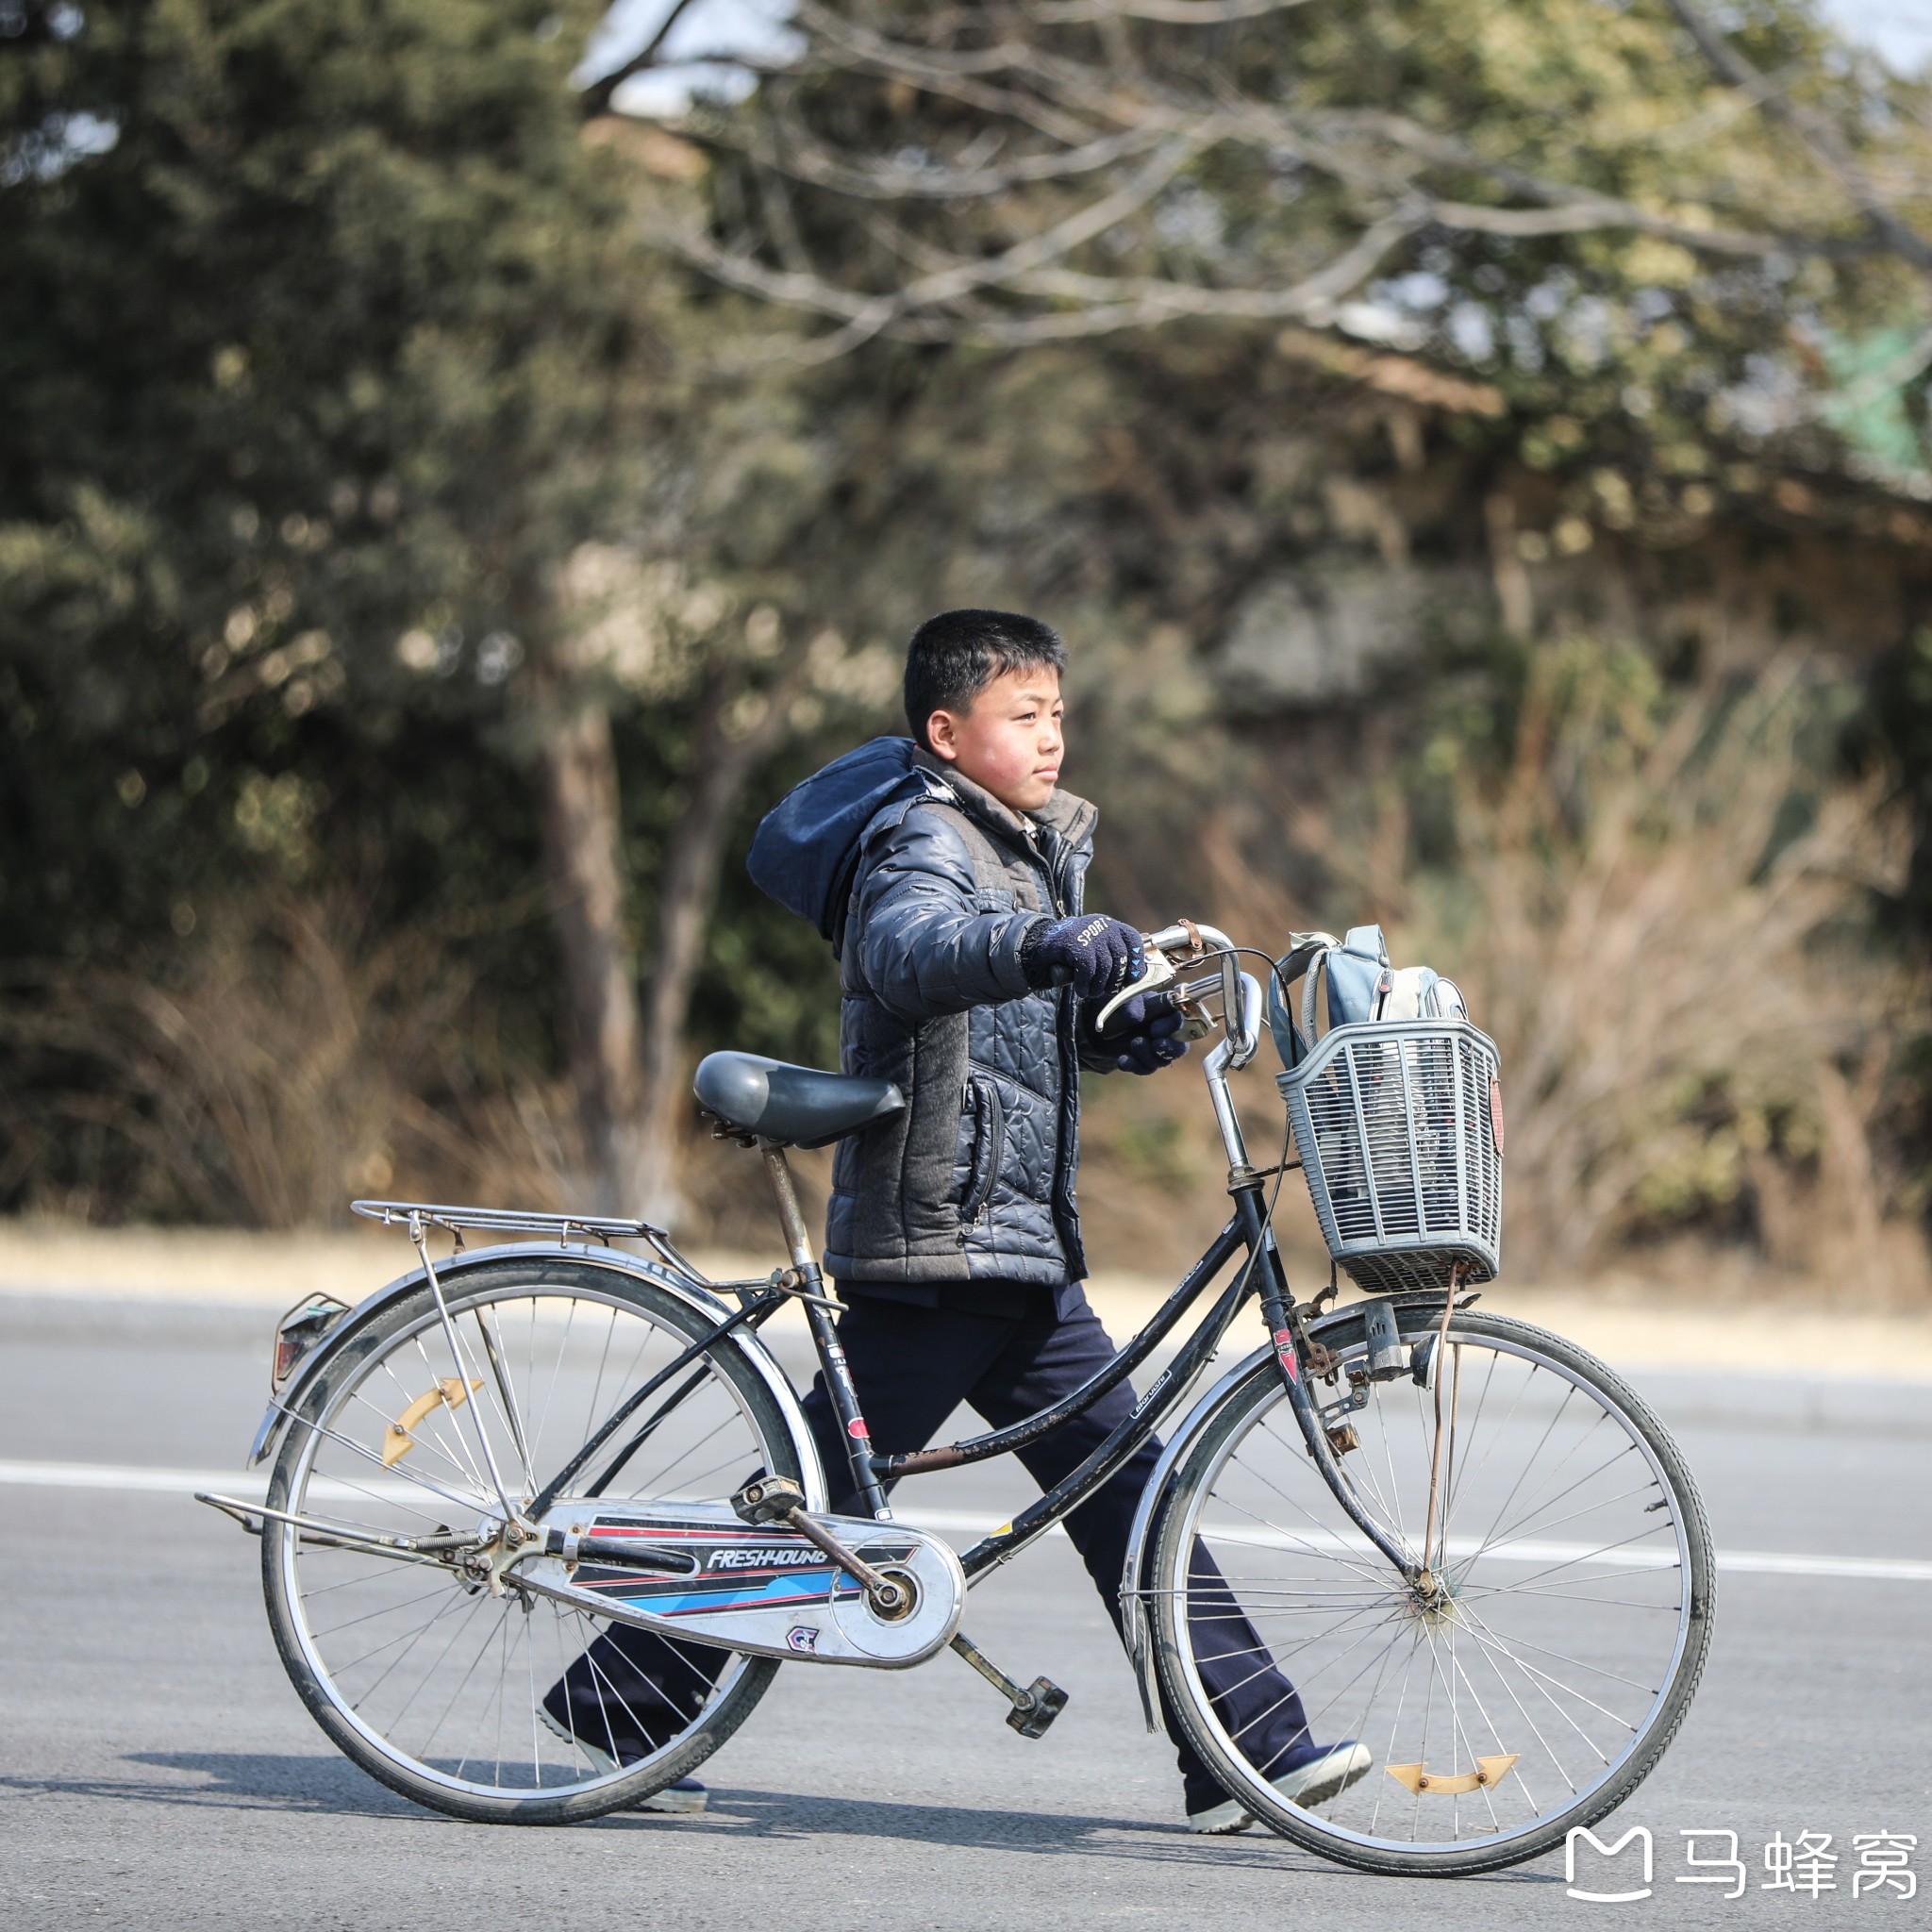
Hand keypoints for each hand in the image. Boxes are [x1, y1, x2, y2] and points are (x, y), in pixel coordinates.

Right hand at [1021, 914, 1144, 997]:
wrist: (1046, 945)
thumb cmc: (1078, 954)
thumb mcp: (1100, 953)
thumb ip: (1119, 960)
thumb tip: (1141, 976)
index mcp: (1114, 927)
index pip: (1134, 942)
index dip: (1136, 962)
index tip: (1133, 979)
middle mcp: (1104, 926)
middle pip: (1120, 958)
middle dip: (1114, 980)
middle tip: (1106, 991)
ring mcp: (1089, 932)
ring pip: (1104, 966)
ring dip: (1098, 986)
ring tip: (1091, 992)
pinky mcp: (1075, 941)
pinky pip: (1087, 969)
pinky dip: (1085, 984)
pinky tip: (1081, 989)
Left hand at [1084, 988, 1189, 1074]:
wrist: (1092, 1028)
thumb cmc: (1111, 1008)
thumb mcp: (1119, 1002)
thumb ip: (1130, 1005)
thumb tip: (1138, 1017)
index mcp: (1163, 1010)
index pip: (1179, 1019)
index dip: (1172, 1026)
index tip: (1155, 1029)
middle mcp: (1164, 1030)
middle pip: (1180, 1045)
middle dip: (1170, 1048)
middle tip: (1156, 1044)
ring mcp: (1154, 1048)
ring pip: (1163, 1060)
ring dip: (1149, 1055)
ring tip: (1133, 1044)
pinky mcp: (1143, 1061)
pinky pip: (1146, 1069)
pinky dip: (1135, 1066)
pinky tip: (1122, 1060)